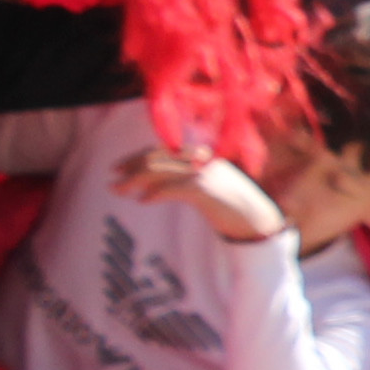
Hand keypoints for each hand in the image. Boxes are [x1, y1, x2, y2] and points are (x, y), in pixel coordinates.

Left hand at [118, 142, 285, 245]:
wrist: (257, 220)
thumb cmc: (231, 206)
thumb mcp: (208, 185)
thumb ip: (187, 178)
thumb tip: (156, 182)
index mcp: (200, 155)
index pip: (161, 149)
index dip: (136, 157)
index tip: (118, 167)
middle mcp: (200, 159)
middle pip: (157, 158)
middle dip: (130, 168)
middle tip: (113, 183)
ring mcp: (203, 173)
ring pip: (159, 170)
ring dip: (134, 180)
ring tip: (119, 191)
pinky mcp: (206, 190)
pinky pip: (173, 187)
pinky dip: (155, 193)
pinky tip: (143, 200)